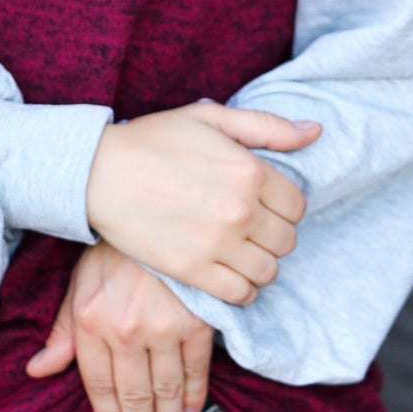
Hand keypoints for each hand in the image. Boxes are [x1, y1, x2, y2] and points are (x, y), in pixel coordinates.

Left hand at [25, 240, 213, 411]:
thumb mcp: (80, 285)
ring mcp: (162, 328)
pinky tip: (192, 410)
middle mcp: (124, 330)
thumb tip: (37, 370)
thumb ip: (62, 332)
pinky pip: (195, 371)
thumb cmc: (115, 252)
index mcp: (90, 320)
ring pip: (164, 388)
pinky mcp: (196, 322)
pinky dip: (194, 395)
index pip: (96, 382)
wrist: (160, 215)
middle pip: (132, 394)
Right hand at [84, 99, 321, 305]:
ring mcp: (217, 244)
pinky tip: (229, 275)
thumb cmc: (153, 140)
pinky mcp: (193, 270)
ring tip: (240, 253)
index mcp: (250, 170)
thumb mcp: (210, 117)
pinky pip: (240, 294)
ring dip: (259, 264)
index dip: (282, 207)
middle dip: (272, 236)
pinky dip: (242, 290)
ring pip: (267, 271)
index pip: (297, 205)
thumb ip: (267, 126)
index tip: (263, 205)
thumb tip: (315, 132)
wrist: (98, 172)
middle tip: (249, 229)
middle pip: (286, 240)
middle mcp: (241, 210)